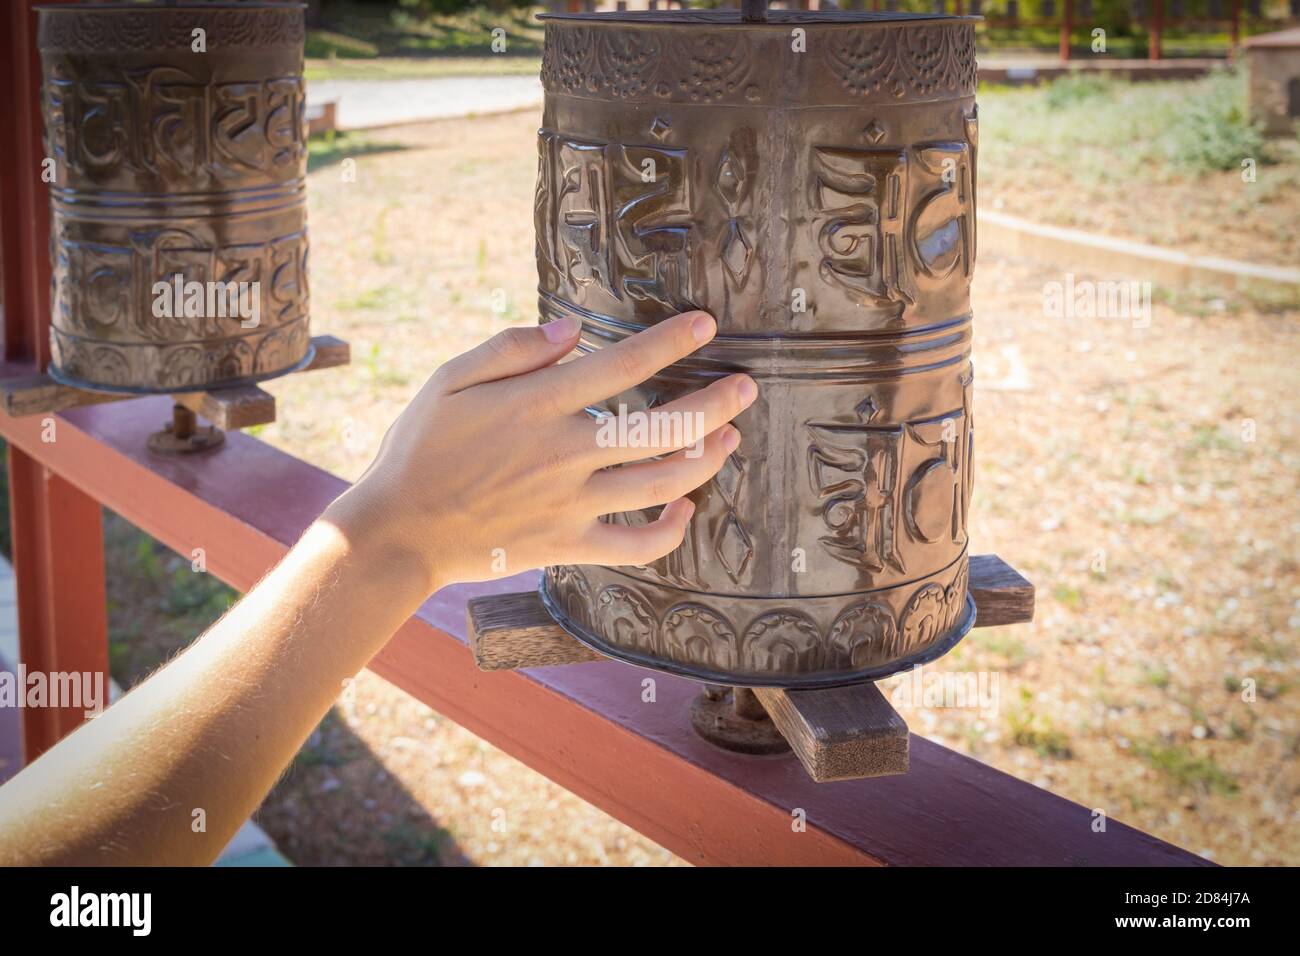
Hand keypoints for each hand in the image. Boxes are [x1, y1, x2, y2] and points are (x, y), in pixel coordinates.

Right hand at [325, 310, 757, 591]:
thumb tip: (569, 328)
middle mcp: (564, 453)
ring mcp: (571, 503)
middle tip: (746, 385)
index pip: (620, 365)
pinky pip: (634, 546)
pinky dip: (669, 531)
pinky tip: (686, 508)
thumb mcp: (449, 380)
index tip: (706, 324)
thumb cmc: (419, 450)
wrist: (397, 531)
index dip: (670, 342)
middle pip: (659, 427)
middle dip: (713, 403)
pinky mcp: (569, 544)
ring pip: (660, 482)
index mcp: (536, 405)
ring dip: (706, 459)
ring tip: (731, 436)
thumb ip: (510, 350)